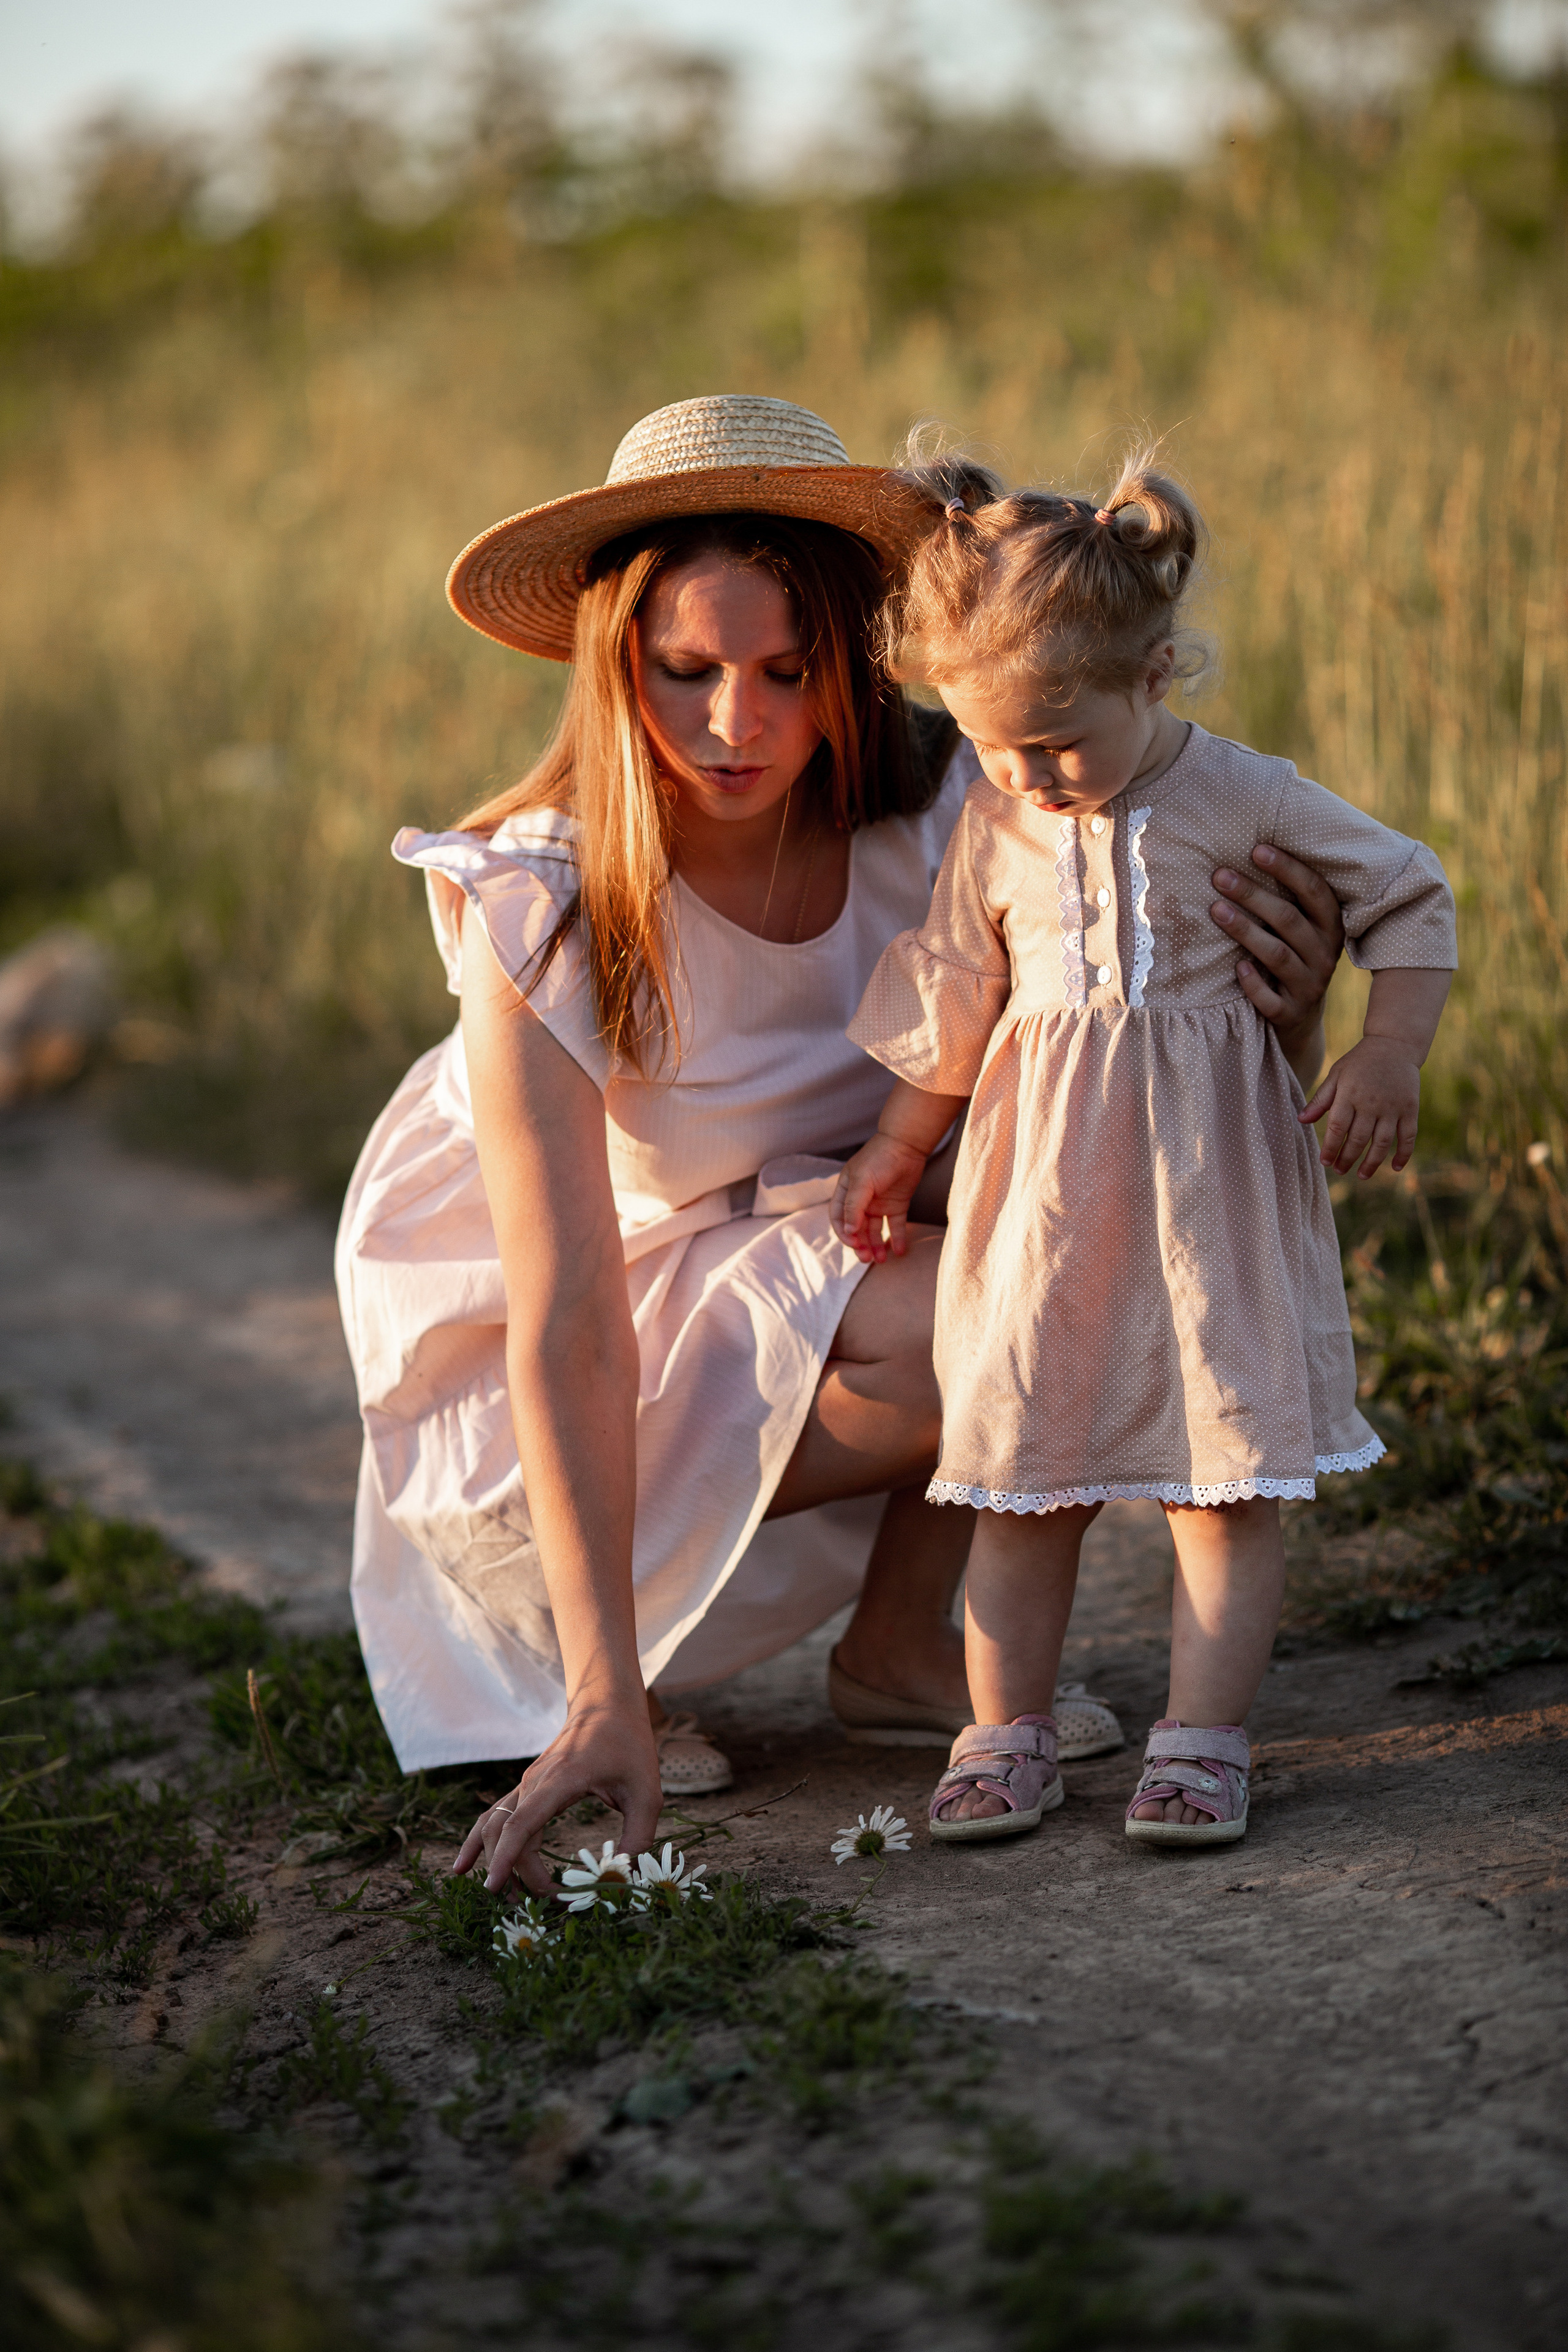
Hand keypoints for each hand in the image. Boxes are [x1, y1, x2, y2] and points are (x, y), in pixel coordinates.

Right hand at [452, 1695, 661, 1901]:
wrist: (608, 1706)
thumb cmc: (630, 1746)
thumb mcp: (647, 1793)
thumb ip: (637, 1838)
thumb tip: (619, 1879)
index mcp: (561, 1780)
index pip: (522, 1823)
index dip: (506, 1857)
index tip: (497, 1887)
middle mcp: (535, 1782)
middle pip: (506, 1833)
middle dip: (516, 1873)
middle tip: (543, 1904)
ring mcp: (527, 1784)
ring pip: (493, 1825)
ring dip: (494, 1861)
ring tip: (504, 1896)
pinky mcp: (527, 1788)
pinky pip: (495, 1816)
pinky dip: (478, 1841)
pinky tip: (463, 1867)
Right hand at [831, 1132, 929, 1262]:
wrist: (907, 1144)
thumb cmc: (880, 1158)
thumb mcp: (863, 1181)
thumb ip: (854, 1206)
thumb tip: (849, 1231)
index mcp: (847, 1192)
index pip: (839, 1218)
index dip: (844, 1233)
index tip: (854, 1243)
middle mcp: (861, 1200)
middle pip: (857, 1228)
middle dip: (860, 1244)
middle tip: (867, 1258)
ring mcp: (879, 1203)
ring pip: (875, 1230)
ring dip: (876, 1245)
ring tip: (882, 1260)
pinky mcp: (896, 1205)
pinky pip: (895, 1225)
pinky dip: (897, 1238)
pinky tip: (899, 1251)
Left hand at [1210, 844, 1344, 1075]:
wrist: (1300, 1021)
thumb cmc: (1292, 958)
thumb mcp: (1299, 930)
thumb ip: (1287, 899)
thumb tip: (1248, 849)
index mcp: (1330, 927)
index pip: (1314, 891)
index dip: (1288, 869)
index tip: (1256, 849)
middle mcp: (1325, 954)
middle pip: (1289, 919)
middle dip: (1253, 895)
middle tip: (1219, 876)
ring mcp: (1309, 986)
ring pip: (1278, 955)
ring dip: (1246, 930)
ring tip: (1216, 910)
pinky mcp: (1290, 1014)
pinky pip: (1272, 1000)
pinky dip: (1254, 984)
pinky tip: (1237, 967)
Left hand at [1299, 1035, 1420, 1177]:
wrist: (1394, 1045)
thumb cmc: (1359, 1062)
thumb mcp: (1336, 1075)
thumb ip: (1320, 1099)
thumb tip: (1301, 1120)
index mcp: (1350, 1094)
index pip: (1338, 1128)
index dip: (1330, 1148)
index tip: (1325, 1162)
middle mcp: (1372, 1103)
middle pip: (1358, 1139)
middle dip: (1347, 1159)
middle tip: (1339, 1171)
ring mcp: (1393, 1107)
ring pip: (1382, 1143)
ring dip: (1371, 1163)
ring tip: (1361, 1175)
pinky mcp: (1410, 1108)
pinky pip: (1408, 1136)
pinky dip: (1404, 1154)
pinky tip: (1396, 1168)